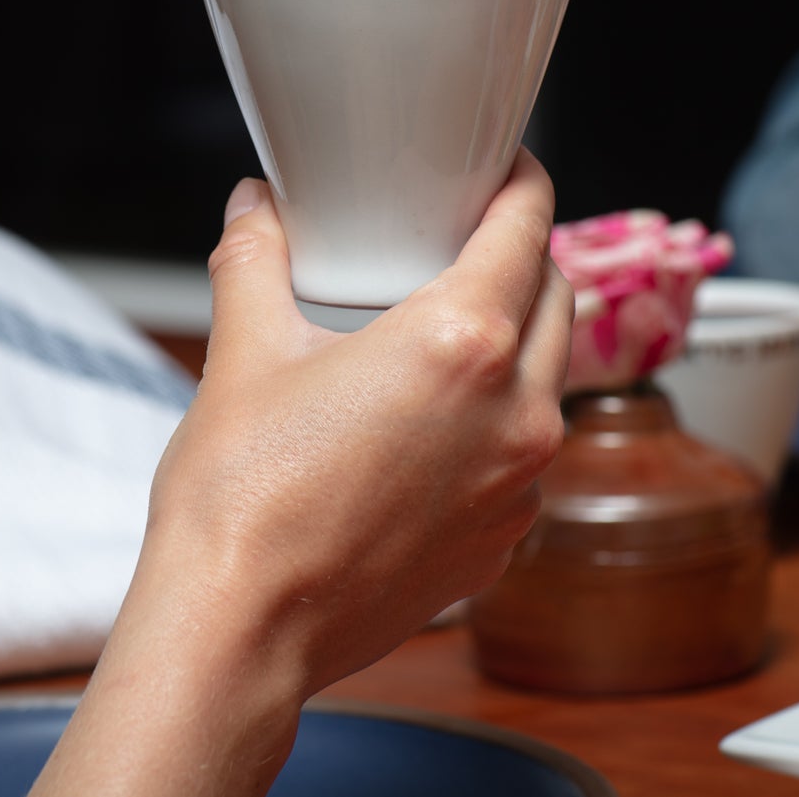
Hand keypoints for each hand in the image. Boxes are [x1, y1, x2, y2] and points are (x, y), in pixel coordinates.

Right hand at [31, 148, 571, 794]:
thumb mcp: (244, 352)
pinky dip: (496, 423)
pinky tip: (430, 426)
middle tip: (468, 242)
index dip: (522, 185)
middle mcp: (513, 414)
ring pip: (549, 381)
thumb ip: (256, 259)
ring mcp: (518, 485)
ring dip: (518, 343)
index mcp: (461, 345)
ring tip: (445, 334)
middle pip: (557, 299)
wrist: (242, 628)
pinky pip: (523, 456)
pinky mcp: (502, 540)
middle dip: (524, 258)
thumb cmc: (242, 500)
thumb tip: (257, 209)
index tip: (508, 170)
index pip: (526, 230)